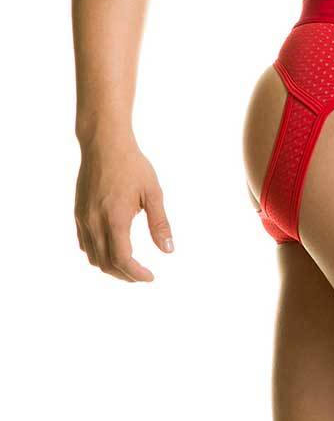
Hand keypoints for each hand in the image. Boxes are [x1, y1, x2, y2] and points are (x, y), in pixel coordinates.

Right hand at [74, 135, 173, 281]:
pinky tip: (111, 248)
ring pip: (92, 257)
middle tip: (142, 274)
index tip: (150, 276)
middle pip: (106, 264)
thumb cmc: (132, 165)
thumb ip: (159, 223)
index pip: (122, 259)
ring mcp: (83, 219)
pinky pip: (84, 244)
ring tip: (128, 265)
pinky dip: (97, 254)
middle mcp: (95, 222)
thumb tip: (168, 250)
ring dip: (110, 266)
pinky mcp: (78, 213)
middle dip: (125, 275)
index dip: (136, 274)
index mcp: (115, 218)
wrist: (104, 144)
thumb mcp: (153, 192)